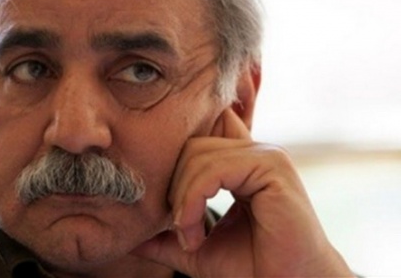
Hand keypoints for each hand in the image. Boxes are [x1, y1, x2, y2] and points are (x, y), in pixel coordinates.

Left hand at [133, 108, 352, 276]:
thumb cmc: (252, 268)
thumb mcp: (197, 249)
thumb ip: (166, 237)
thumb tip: (129, 238)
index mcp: (240, 163)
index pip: (197, 136)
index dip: (175, 158)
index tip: (165, 204)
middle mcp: (254, 152)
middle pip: (190, 146)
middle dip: (174, 188)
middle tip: (179, 231)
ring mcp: (265, 155)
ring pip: (197, 156)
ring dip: (182, 200)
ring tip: (188, 237)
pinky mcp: (272, 167)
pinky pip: (214, 169)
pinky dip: (193, 198)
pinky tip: (193, 230)